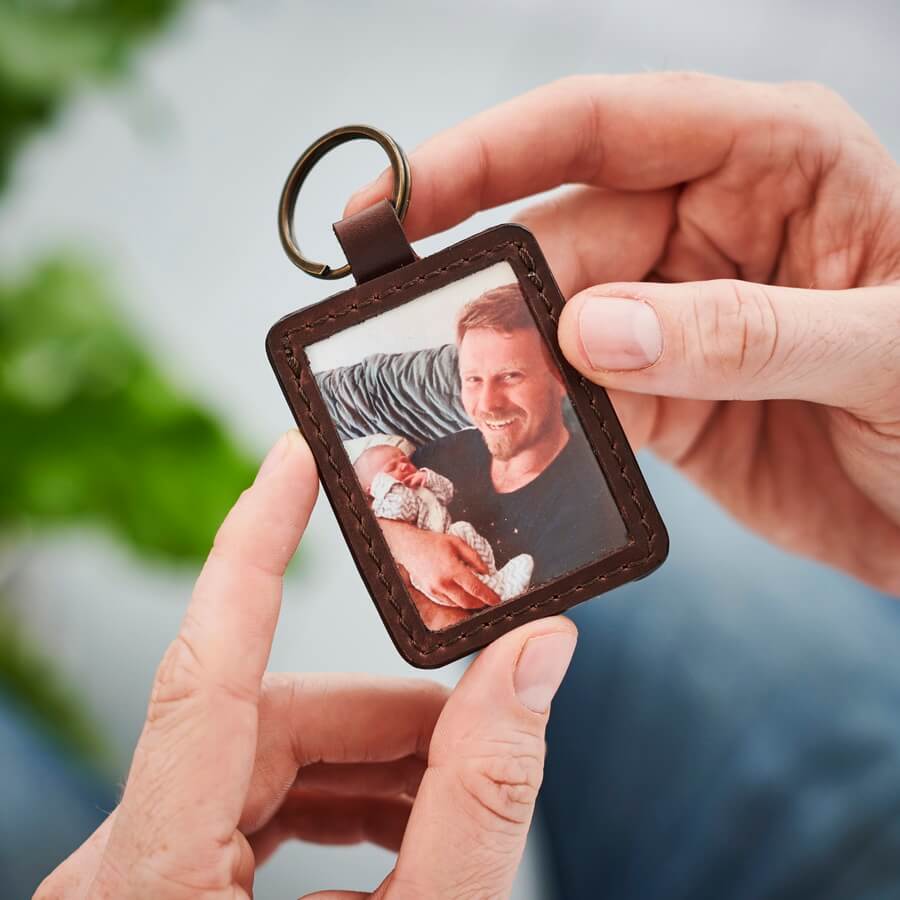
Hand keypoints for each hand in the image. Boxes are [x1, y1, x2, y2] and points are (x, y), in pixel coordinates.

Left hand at [37, 430, 577, 898]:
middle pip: (260, 729)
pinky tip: (399, 837)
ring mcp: (129, 886)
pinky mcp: (153, 896)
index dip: (252, 543)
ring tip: (453, 787)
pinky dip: (329, 812)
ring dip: (364, 771)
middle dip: (382, 723)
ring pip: (254, 770)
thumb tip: (540, 653)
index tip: (292, 454)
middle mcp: (119, 873)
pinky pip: (242, 815)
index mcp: (159, 883)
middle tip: (479, 726)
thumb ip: (484, 793)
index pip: (209, 664)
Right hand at [349, 73, 899, 594]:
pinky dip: (545, 424)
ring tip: (486, 413)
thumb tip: (591, 329)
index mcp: (770, 157)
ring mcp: (676, 314)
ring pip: (555, 325)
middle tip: (444, 355)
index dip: (487, 154)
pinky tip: (524, 447)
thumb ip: (743, 332)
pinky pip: (580, 398)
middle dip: (496, 297)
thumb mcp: (887, 351)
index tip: (396, 197)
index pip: (599, 126)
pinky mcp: (663, 395)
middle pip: (560, 239)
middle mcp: (706, 224)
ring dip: (512, 369)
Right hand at [378, 518, 501, 608]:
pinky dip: (458, 602)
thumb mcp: (457, 543)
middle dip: (481, 603)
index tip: (497, 599)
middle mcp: (443, 583)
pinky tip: (463, 596)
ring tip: (478, 599)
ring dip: (470, 604)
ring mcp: (435, 590)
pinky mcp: (430, 593)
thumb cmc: (433, 542)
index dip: (488, 596)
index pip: (475, 588)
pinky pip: (447, 602)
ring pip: (458, 604)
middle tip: (490, 600)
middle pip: (468, 601)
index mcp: (452, 569)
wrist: (409, 547)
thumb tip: (487, 572)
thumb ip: (474, 558)